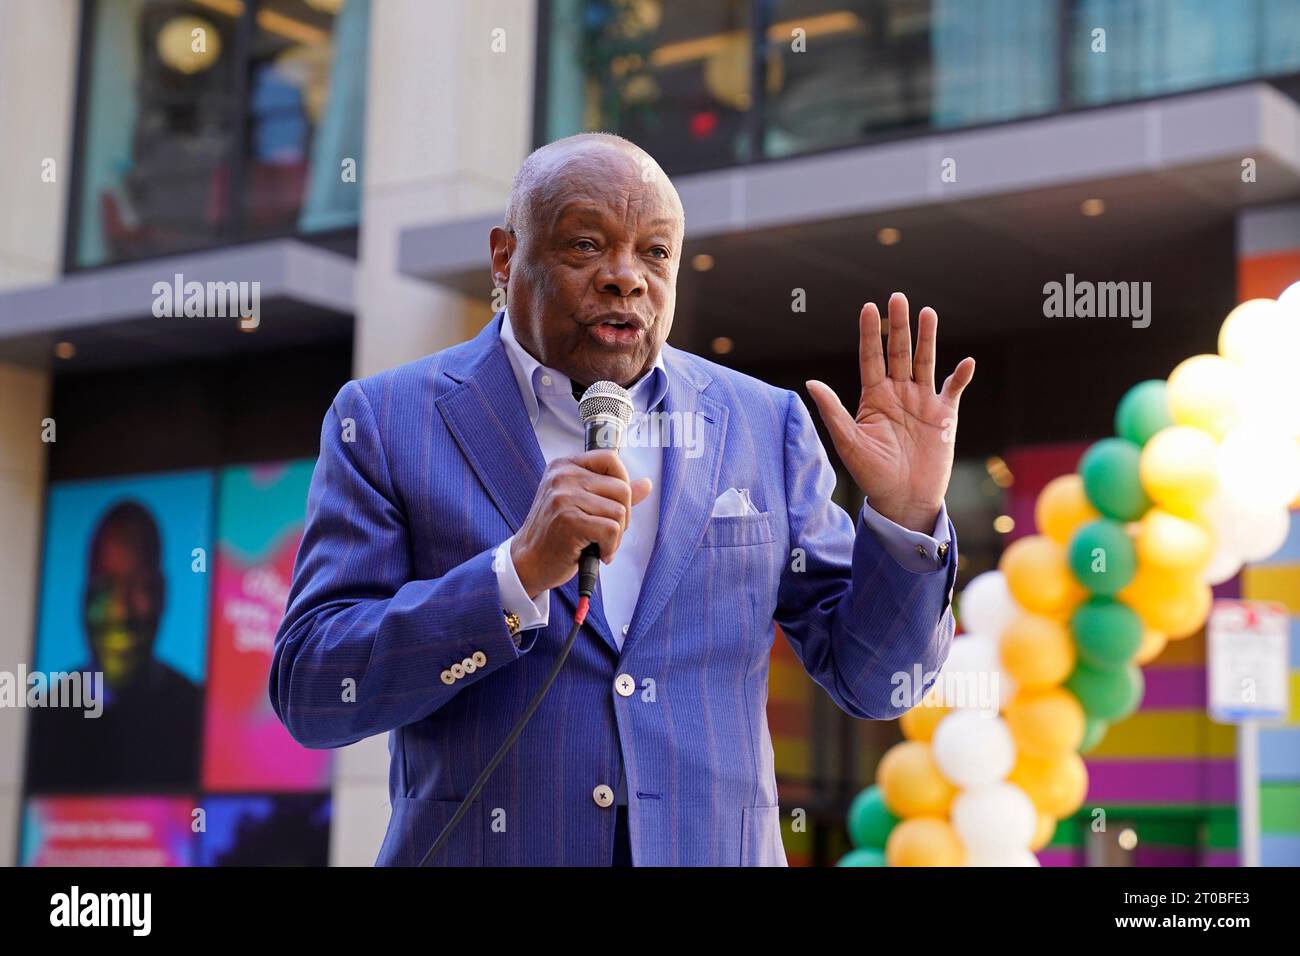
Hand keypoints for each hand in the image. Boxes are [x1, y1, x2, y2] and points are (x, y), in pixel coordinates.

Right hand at [510, 449, 652, 597]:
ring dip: (616, 537)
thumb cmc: (555, 534)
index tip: (615, 505)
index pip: (611, 459)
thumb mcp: (581, 504)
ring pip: (619, 511)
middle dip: (623, 517)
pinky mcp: (569, 520)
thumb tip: (646, 484)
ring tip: (598, 545)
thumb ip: (612, 492)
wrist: (528, 562)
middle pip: (622, 488)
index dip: (623, 482)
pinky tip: (597, 553)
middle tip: (607, 534)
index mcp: (564, 466)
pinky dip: (610, 547)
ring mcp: (564, 497)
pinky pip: (612, 530)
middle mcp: (563, 476)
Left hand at [806, 293, 973, 532]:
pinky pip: (954, 390)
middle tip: (898, 298)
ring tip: (927, 312)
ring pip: (925, 362)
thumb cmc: (871, 474)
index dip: (870, 333)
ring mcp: (922, 402)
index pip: (871, 358)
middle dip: (898, 326)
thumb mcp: (849, 443)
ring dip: (927, 339)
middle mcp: (898, 394)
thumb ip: (833, 412)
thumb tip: (811, 383)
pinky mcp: (944, 416)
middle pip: (898, 352)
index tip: (868, 308)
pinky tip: (965, 362)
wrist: (903, 499)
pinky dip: (960, 376)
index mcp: (873, 397)